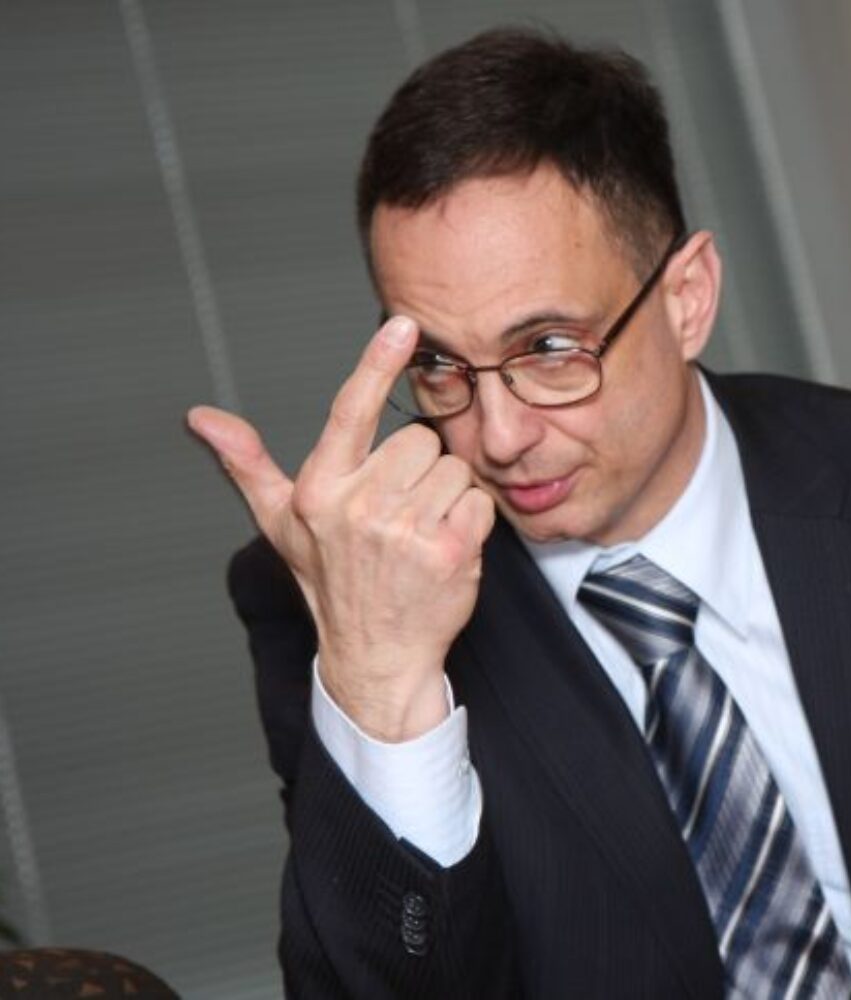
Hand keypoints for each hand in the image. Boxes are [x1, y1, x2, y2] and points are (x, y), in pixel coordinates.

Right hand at [188, 316, 495, 740]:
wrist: (376, 654)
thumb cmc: (333, 583)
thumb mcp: (281, 523)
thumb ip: (247, 463)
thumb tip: (202, 419)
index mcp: (319, 490)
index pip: (350, 411)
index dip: (375, 362)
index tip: (400, 325)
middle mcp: (358, 507)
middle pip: (419, 439)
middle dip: (418, 469)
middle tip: (400, 510)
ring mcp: (405, 529)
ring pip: (453, 467)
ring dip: (447, 495)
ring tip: (421, 531)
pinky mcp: (449, 550)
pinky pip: (479, 500)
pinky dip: (472, 520)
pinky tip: (447, 547)